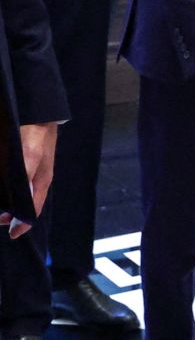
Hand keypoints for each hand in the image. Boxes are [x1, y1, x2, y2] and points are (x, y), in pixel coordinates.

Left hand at [6, 123, 57, 237]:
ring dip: (7, 202)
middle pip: (23, 203)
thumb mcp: (31, 156)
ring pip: (17, 194)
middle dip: (10, 213)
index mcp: (40, 181)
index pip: (33, 209)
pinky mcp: (20, 162)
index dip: (22, 223)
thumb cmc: (36, 133)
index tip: (11, 233)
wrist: (37, 110)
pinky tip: (0, 189)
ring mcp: (28, 171)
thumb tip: (20, 206)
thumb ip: (25, 180)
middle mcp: (34, 179)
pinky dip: (5, 189)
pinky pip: (14, 182)